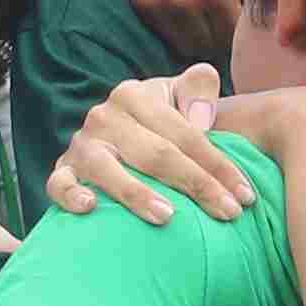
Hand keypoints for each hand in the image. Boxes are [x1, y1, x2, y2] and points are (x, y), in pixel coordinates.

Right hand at [41, 68, 247, 224]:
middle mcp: (104, 116)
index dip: (219, 165)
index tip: (246, 196)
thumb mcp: (178, 94)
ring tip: (168, 216)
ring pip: (108, 169)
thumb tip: (201, 117)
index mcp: (135, 94)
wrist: (111, 131)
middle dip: (196, 185)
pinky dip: (70, 195)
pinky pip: (59, 184)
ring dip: (137, 194)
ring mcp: (81, 145)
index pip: (185, 133)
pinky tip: (90, 208)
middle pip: (156, 154)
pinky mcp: (62, 170)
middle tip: (228, 214)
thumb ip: (198, 88)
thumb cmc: (156, 121)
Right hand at [127, 0, 249, 63]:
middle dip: (222, 39)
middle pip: (211, 48)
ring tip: (208, 18)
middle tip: (227, 24)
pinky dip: (177, 27)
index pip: (235, 42)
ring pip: (186, 45)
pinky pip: (164, 32)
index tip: (248, 33)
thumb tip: (277, 37)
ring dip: (199, 37)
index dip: (243, 39)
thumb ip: (259, 3)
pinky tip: (187, 8)